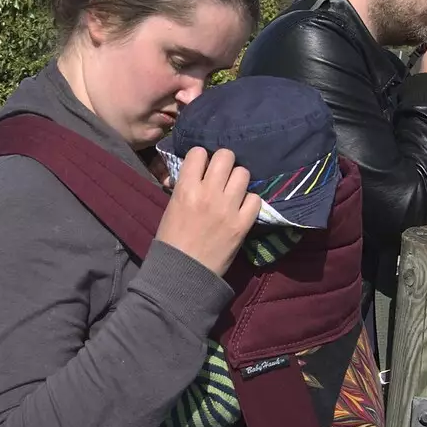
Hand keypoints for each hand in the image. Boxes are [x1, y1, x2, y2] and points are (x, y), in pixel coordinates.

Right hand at [153, 147, 259, 275]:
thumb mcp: (171, 209)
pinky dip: (249, 202)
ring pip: (243, 173)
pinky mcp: (242, 224)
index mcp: (185, 189)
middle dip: (224, 163)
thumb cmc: (171, 242)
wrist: (182, 274)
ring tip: (233, 191)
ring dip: (238, 180)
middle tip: (221, 175)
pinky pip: (255, 199)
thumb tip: (192, 175)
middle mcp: (208, 193)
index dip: (201, 158)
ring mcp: (228, 208)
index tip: (202, 168)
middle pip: (226, 156)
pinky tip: (242, 208)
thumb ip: (183, 188)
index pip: (199, 153)